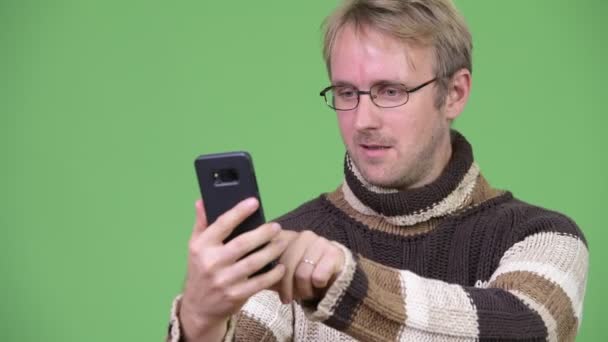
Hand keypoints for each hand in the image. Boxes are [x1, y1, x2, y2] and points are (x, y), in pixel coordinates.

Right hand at [179, 198, 288, 340]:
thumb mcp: (195, 247)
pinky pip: (259, 283)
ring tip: (282, 242)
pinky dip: (273, 274)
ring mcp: (224, 281)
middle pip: (242, 244)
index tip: (254, 202)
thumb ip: (201, 223)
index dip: (239, 212)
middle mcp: (212, 263)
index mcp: (202, 246)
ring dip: (271, 251)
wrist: (198, 308)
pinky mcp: (236, 295)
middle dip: (263, 233)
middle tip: (276, 226)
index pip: (222, 224)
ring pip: (254, 263)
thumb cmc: (200, 271)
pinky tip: (281, 266)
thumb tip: (202, 201)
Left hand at [275, 230, 344, 303]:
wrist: (337, 275)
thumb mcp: (286, 272)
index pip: (272, 250)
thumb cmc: (307, 274)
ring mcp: (320, 242)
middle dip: (286, 287)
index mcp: (289, 236)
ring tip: (306, 294)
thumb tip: (253, 278)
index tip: (271, 285)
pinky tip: (320, 285)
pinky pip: (318, 277)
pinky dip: (318, 286)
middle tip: (287, 299)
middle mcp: (303, 235)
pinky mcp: (334, 253)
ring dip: (303, 290)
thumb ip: (270, 271)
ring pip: (302, 274)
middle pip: (286, 266)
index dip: (270, 271)